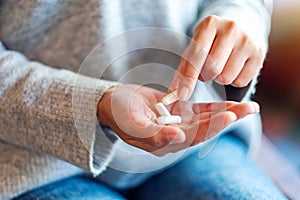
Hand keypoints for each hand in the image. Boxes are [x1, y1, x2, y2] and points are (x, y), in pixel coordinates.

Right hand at [97, 84, 258, 155]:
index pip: (193, 137)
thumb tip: (179, 138)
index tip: (228, 115)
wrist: (113, 103)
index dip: (211, 126)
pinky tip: (231, 102)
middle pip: (206, 129)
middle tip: (249, 109)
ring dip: (227, 112)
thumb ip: (154, 134)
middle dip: (228, 119)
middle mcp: (175, 135)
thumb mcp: (131, 123)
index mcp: (165, 142)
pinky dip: (215, 106)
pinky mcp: (179, 111)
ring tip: (249, 106)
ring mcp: (178, 123)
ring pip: (207, 119)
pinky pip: (200, 109)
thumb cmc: (119, 113)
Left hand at [170, 15, 264, 100]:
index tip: (182, 95)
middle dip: (205, 76)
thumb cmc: (211, 43)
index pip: (197, 55)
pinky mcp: (259, 54)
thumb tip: (172, 93)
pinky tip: (234, 68)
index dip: (188, 78)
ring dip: (220, 79)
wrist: (240, 29)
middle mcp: (230, 29)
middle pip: (212, 69)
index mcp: (210, 24)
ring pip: (226, 78)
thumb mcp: (195, 49)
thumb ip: (183, 70)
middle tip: (206, 70)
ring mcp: (247, 40)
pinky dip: (234, 81)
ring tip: (221, 66)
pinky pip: (241, 82)